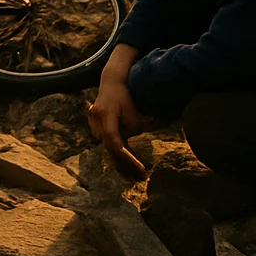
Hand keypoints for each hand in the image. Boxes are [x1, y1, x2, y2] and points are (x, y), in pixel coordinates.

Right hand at [87, 46, 158, 181]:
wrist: (111, 81)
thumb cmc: (126, 95)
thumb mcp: (137, 110)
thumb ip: (146, 124)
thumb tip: (163, 132)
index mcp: (106, 114)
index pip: (115, 141)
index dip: (127, 156)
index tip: (140, 167)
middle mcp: (96, 119)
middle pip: (110, 147)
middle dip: (125, 162)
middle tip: (141, 174)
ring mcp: (92, 122)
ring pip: (106, 146)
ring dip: (119, 157)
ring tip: (135, 169)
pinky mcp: (93, 124)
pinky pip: (104, 141)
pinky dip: (115, 150)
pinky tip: (126, 158)